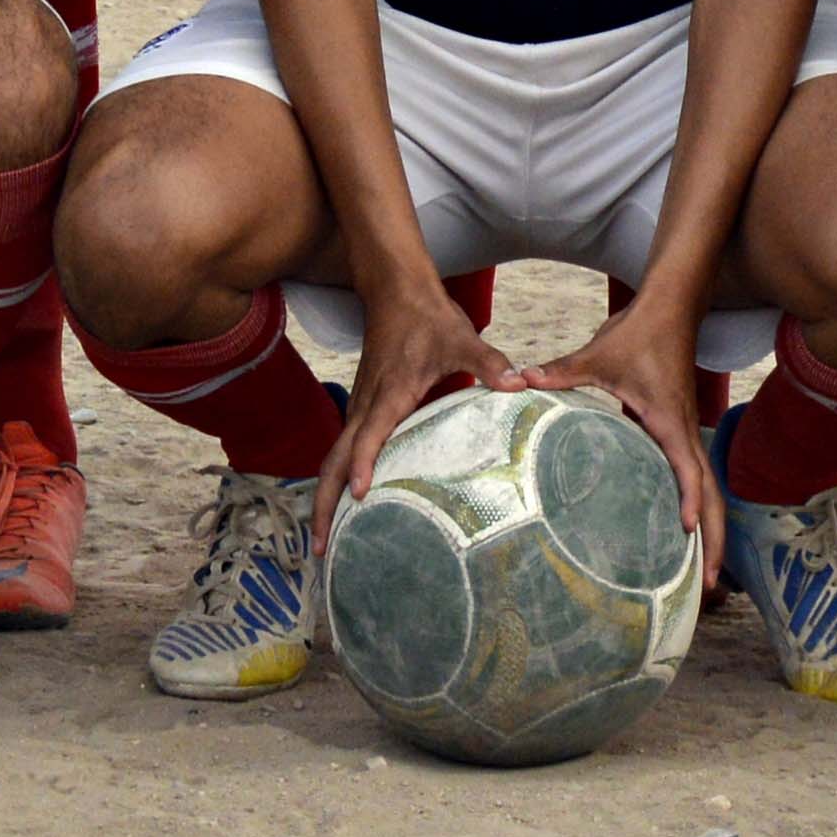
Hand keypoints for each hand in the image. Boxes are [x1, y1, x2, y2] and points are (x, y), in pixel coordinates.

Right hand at [317, 278, 521, 569]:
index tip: (358, 496)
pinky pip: (341, 448)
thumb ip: (489, 364)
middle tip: (317, 546)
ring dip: (325, 494)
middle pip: (334, 459)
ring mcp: (359, 406)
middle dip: (323, 502)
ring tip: (322, 538)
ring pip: (333, 456)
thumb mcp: (462, 338)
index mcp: (389, 393)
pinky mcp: (362, 406)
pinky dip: (335, 476)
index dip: (362, 464)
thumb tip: (519, 383)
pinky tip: (343, 500)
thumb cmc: (428, 317)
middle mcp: (366, 404)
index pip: (368, 434)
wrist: (396, 290)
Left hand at [519, 290, 721, 595]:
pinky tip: (684, 530)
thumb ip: (560, 371)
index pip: (688, 470)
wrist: (670, 305)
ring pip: (708, 488)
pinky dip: (696, 506)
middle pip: (711, 494)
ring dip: (711, 528)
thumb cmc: (638, 331)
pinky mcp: (678, 428)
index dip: (690, 502)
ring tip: (704, 572)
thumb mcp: (596, 354)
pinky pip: (695, 476)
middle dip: (715, 539)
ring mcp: (684, 431)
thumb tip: (519, 379)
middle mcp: (683, 432)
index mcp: (669, 422)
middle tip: (709, 584)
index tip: (687, 533)